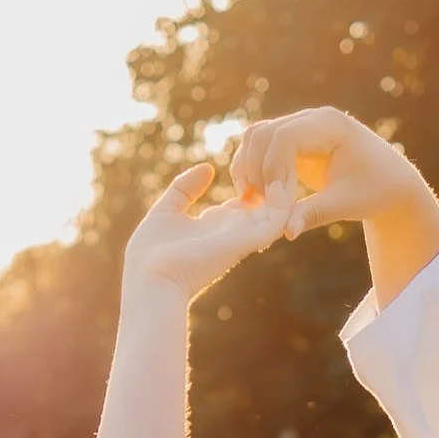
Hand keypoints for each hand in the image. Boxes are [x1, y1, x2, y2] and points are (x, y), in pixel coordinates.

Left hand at [119, 156, 296, 304]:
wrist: (150, 282)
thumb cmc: (150, 255)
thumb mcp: (166, 211)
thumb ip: (184, 189)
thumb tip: (208, 168)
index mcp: (213, 226)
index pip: (242, 203)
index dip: (252, 181)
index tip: (259, 159)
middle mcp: (231, 232)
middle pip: (264, 205)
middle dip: (275, 182)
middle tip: (285, 156)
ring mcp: (240, 236)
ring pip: (276, 212)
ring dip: (284, 188)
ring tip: (288, 160)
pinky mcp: (245, 241)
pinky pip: (276, 220)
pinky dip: (283, 202)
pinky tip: (281, 179)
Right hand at [225, 107, 438, 302]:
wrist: (389, 182)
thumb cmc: (376, 190)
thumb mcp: (348, 204)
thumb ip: (314, 213)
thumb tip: (284, 231)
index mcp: (330, 125)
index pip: (285, 136)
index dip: (272, 168)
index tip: (275, 202)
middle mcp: (310, 120)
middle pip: (263, 133)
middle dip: (256, 170)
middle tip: (261, 206)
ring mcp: (298, 128)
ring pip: (255, 138)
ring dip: (248, 169)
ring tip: (255, 203)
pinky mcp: (291, 144)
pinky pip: (259, 149)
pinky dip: (252, 170)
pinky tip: (256, 198)